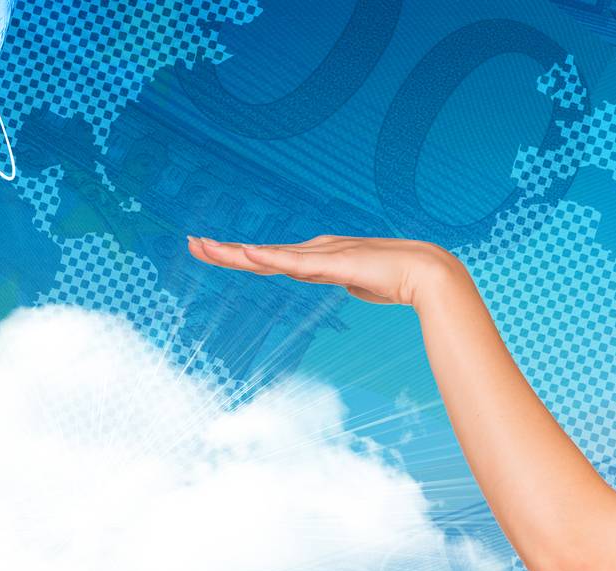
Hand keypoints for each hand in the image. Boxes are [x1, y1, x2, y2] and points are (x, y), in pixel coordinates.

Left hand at [187, 234, 460, 306]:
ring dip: (237, 253)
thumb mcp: (354, 282)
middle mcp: (312, 251)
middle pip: (260, 254)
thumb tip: (338, 280)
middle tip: (190, 243)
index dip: (238, 255)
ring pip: (270, 256)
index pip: (268, 258)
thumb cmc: (394, 278)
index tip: (210, 251)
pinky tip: (249, 255)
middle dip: (224, 250)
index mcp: (314, 256)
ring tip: (207, 248)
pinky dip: (271, 258)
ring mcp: (322, 256)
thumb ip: (340, 279)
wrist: (425, 271)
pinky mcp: (334, 264)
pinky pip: (296, 263)